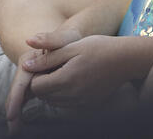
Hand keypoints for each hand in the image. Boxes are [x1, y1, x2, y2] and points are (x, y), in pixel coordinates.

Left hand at [7, 33, 136, 131]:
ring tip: (65, 71)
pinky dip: (65, 94)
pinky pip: (68, 104)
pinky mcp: (90, 105)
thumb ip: (47, 57)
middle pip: (44, 96)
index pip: (36, 87)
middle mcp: (73, 96)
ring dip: (53, 89)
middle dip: (43, 82)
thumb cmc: (98, 47)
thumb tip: (25, 65)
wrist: (126, 59)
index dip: (36, 74)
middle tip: (54, 65)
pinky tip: (74, 78)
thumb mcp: (71, 46)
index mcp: (66, 79)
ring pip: (55, 102)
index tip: (45, 62)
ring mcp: (82, 103)